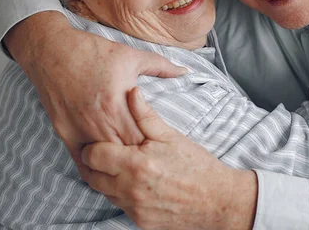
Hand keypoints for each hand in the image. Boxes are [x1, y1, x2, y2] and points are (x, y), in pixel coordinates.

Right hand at [5, 11, 187, 178]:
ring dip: (117, 164)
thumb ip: (162, 67)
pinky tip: (104, 169)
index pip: (141, 139)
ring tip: (131, 169)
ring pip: (103, 159)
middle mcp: (98, 121)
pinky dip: (92, 165)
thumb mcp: (132, 56)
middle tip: (151, 164)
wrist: (51, 49)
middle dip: (137, 159)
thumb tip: (186, 71)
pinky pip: (79, 158)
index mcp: (118, 104)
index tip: (162, 150)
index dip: (152, 148)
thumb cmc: (93, 51)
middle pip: (123, 153)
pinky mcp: (63, 131)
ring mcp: (79, 128)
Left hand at [82, 88, 256, 229]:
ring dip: (105, 180)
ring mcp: (134, 208)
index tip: (98, 141)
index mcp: (136, 164)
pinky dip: (120, 194)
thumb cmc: (196, 166)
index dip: (92, 146)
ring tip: (119, 166)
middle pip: (91, 176)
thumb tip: (131, 92)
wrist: (217, 200)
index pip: (93, 155)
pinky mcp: (139, 221)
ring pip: (103, 193)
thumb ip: (145, 116)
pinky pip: (118, 206)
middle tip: (102, 153)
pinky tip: (133, 183)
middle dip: (93, 164)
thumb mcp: (171, 136)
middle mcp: (130, 189)